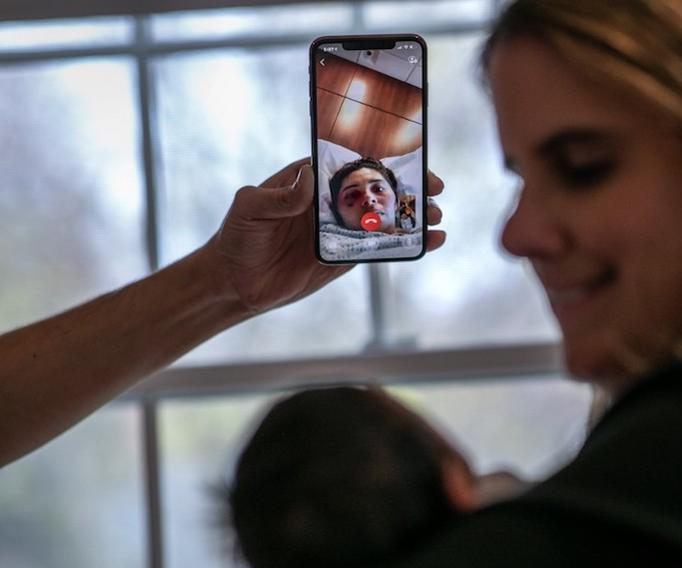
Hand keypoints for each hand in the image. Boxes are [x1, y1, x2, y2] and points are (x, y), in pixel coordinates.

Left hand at [211, 157, 445, 313]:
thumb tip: (309, 178)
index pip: (353, 162)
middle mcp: (331, 201)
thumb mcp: (250, 207)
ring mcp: (341, 230)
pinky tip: (429, 243)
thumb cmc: (237, 236)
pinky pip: (379, 248)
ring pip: (384, 219)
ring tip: (437, 217)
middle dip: (409, 187)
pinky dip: (405, 245)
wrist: (235, 283)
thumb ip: (281, 196)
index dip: (383, 160)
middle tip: (435, 189)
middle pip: (377, 189)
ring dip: (413, 217)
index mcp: (312, 179)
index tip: (409, 160)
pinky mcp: (346, 257)